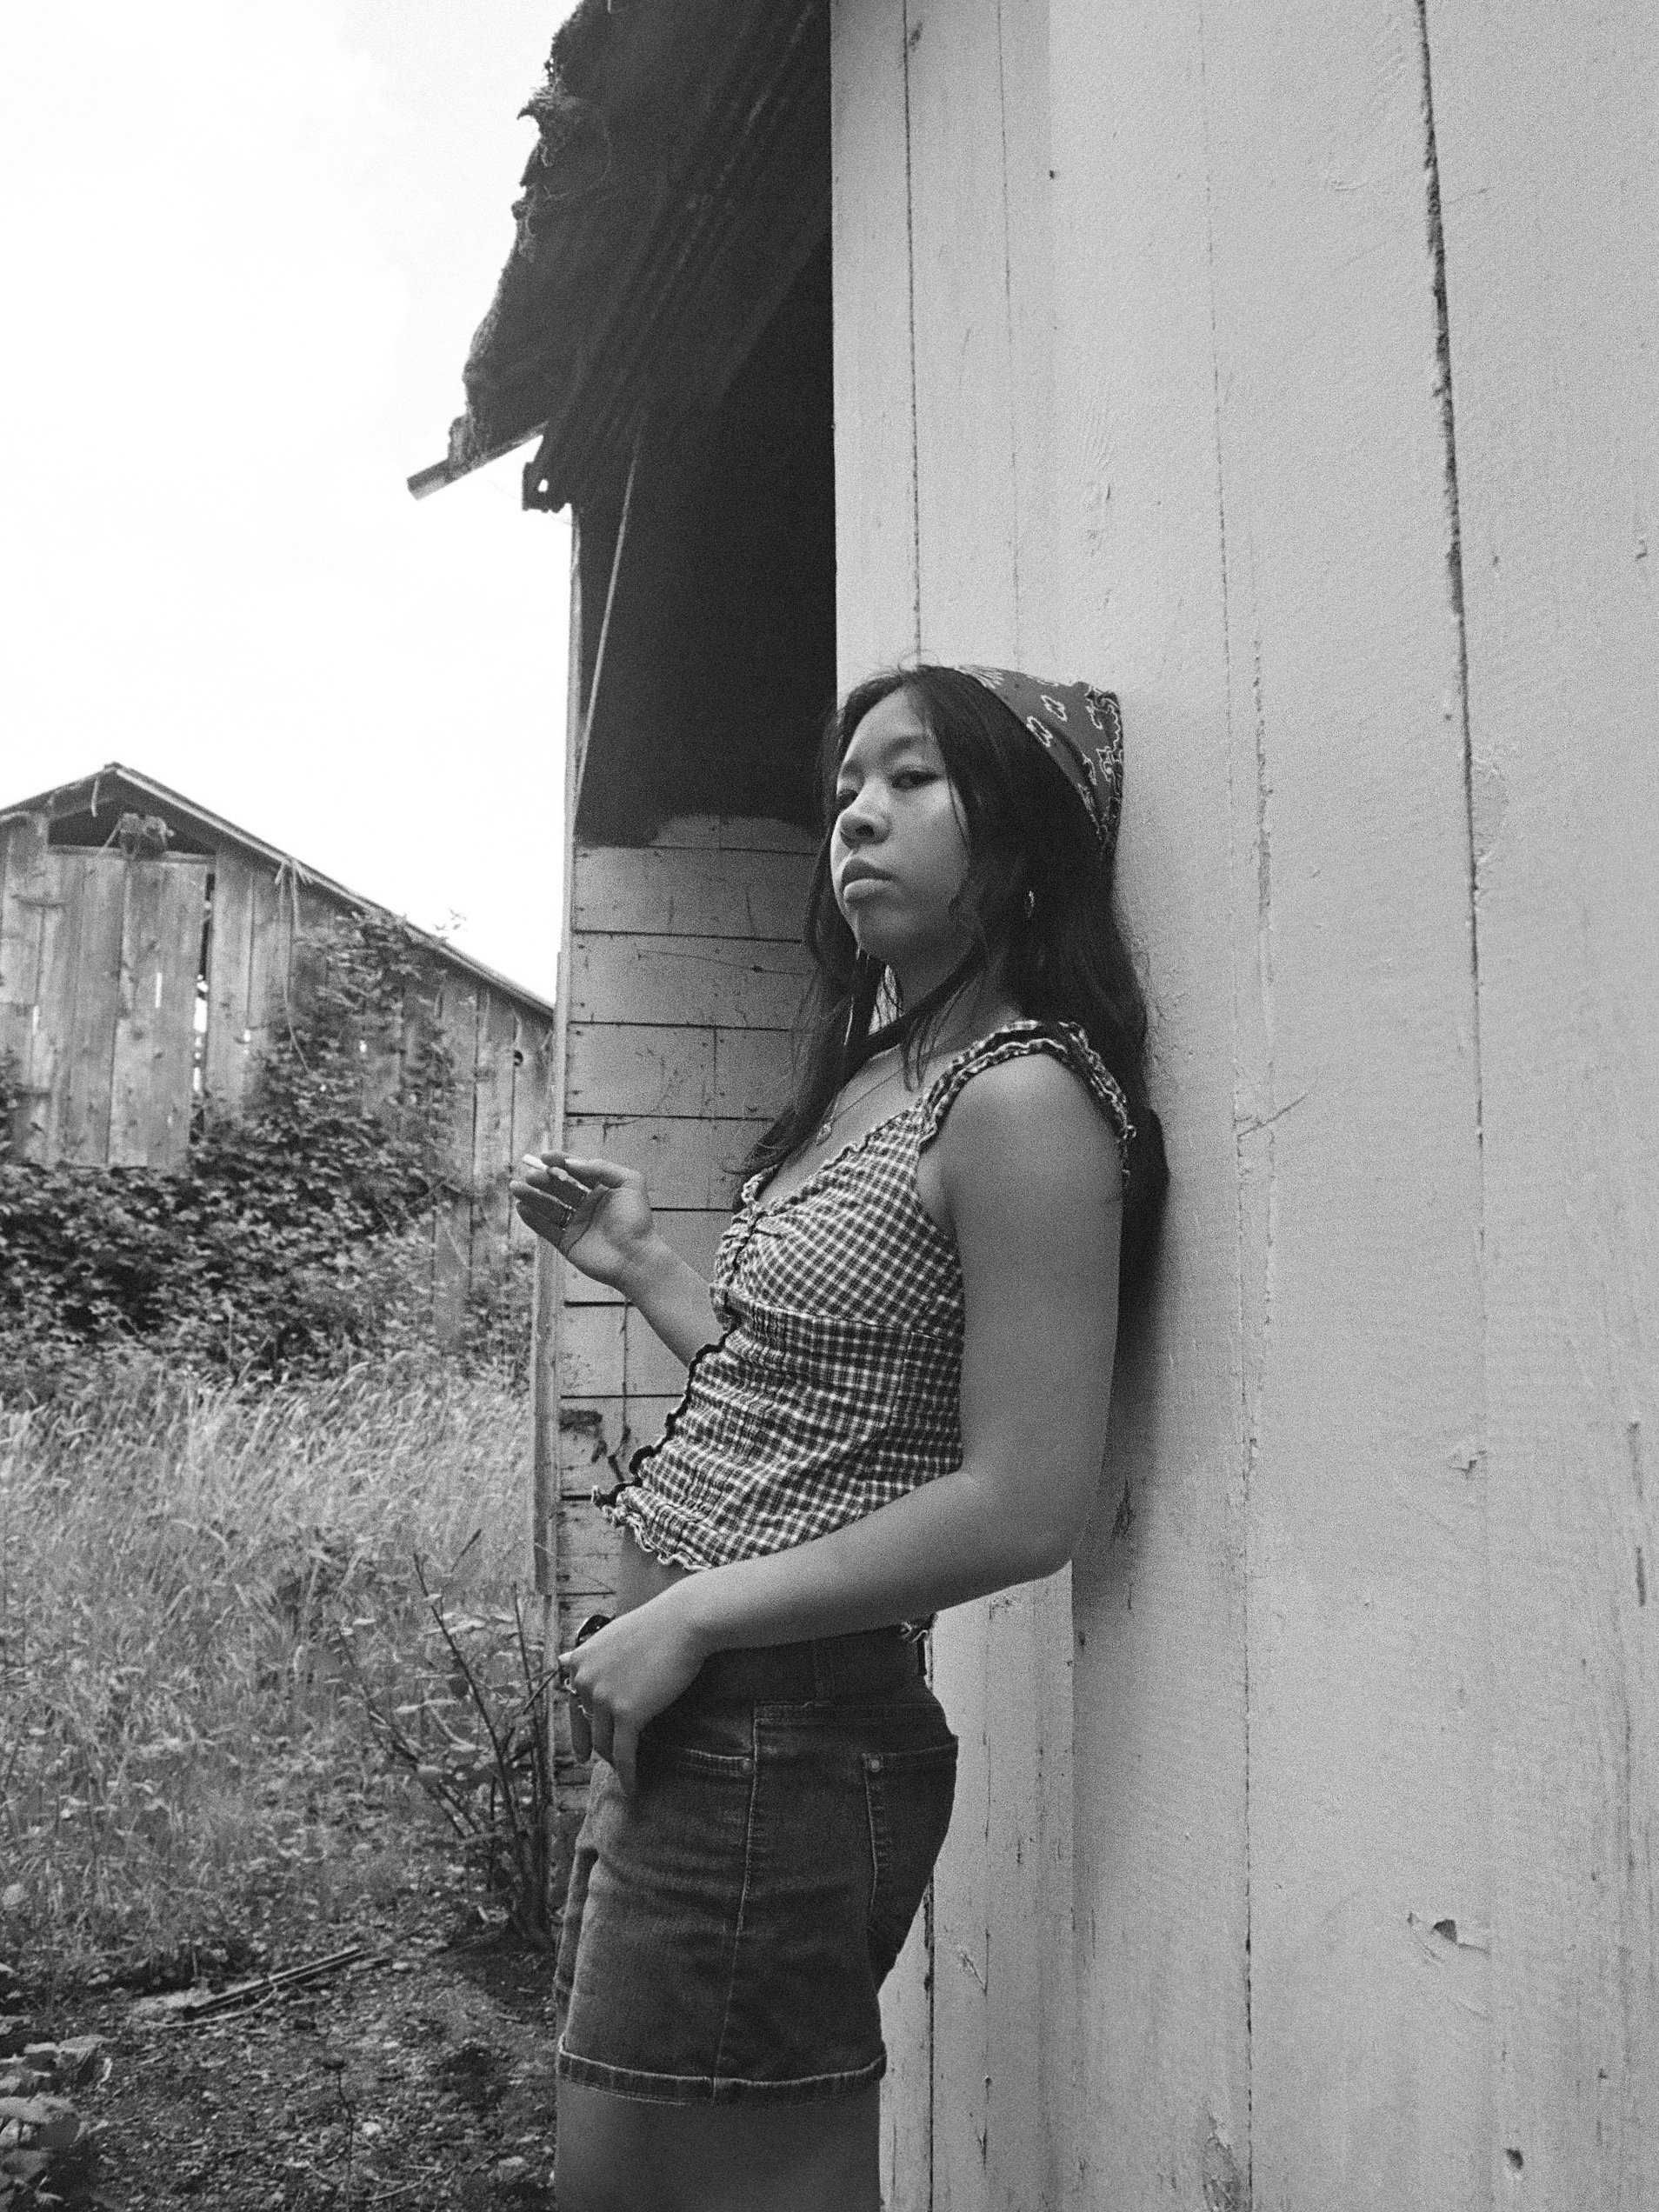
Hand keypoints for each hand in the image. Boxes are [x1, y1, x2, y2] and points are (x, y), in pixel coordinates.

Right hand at [510, 1152, 658, 1293]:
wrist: (636, 1258)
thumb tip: (572, 1163)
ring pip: (549, 1207)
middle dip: (543, 1180)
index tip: (545, 1156)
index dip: (559, 1162)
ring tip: (516, 1187)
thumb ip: (602, 1168)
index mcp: (601, 1190)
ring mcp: (576, 1225)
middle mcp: (587, 1206)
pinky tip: (521, 1207)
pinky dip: (533, 1219)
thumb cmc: (636, 1219)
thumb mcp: (629, 1182)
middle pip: (558, 1188)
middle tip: (531, 1175)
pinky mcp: (567, 1243)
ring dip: (532, 1196)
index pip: (575, 1171)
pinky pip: (546, 1229)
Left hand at [559, 1590, 707, 1795]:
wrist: (683, 1622)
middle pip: (590, 1727)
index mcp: (580, 1662)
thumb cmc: (656, 1625)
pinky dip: (627, 1774)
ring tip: (625, 1772)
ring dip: (614, 1761)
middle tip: (608, 1762)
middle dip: (599, 1746)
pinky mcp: (628, 1714)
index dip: (581, 1731)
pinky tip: (632, 1787)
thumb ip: (588, 1655)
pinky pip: (624, 1753)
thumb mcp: (612, 1635)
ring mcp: (604, 1699)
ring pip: (604, 1743)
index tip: (583, 1752)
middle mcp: (585, 1681)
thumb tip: (560, 1660)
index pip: (575, 1706)